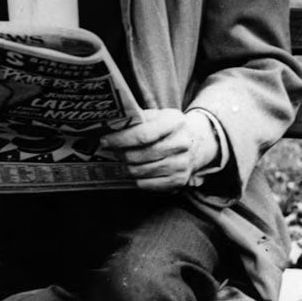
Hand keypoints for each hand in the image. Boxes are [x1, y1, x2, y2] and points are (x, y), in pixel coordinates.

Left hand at [99, 109, 217, 191]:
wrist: (195, 143)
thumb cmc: (167, 129)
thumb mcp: (156, 116)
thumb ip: (136, 121)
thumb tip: (108, 129)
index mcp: (175, 121)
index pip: (143, 135)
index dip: (120, 140)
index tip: (105, 141)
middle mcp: (182, 143)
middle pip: (139, 155)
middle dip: (121, 154)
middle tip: (115, 150)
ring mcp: (182, 164)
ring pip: (139, 171)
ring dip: (127, 166)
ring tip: (127, 159)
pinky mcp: (178, 181)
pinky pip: (145, 184)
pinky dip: (137, 178)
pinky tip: (138, 168)